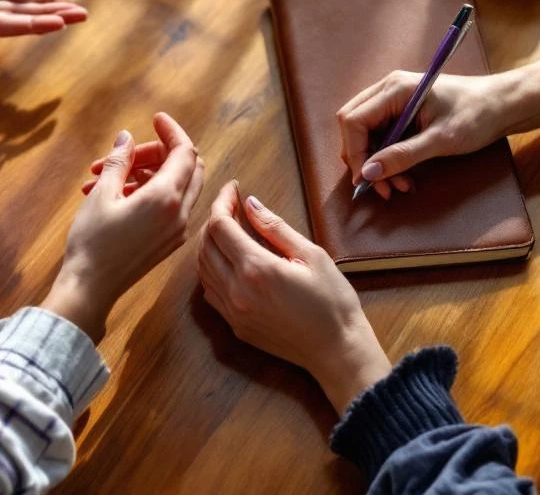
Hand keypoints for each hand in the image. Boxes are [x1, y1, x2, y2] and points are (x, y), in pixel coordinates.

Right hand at [41, 113, 205, 341]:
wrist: (90, 289)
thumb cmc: (93, 242)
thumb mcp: (102, 194)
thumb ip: (119, 161)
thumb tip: (126, 138)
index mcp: (166, 198)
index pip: (185, 152)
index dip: (172, 131)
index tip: (155, 119)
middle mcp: (180, 214)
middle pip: (188, 167)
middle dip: (159, 152)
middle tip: (127, 153)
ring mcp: (176, 230)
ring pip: (177, 187)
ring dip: (147, 173)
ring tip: (104, 175)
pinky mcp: (168, 241)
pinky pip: (169, 206)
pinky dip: (148, 192)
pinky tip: (114, 193)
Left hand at [197, 182, 390, 413]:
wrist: (337, 351)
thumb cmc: (332, 301)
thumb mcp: (310, 255)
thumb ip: (274, 227)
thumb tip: (249, 203)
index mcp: (255, 269)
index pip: (220, 225)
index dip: (223, 201)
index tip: (233, 188)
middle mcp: (236, 291)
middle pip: (205, 244)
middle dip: (214, 219)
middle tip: (232, 206)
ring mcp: (232, 312)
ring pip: (203, 268)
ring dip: (209, 244)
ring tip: (229, 228)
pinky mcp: (235, 326)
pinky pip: (210, 291)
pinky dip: (211, 269)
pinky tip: (229, 261)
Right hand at [336, 70, 510, 199]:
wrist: (504, 104)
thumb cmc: (477, 115)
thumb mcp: (440, 140)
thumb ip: (402, 156)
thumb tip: (368, 174)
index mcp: (394, 89)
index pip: (354, 120)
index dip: (355, 153)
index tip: (367, 181)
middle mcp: (387, 90)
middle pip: (353, 125)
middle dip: (362, 159)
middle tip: (382, 187)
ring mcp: (393, 99)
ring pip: (365, 134)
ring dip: (376, 163)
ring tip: (398, 185)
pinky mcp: (400, 111)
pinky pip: (381, 136)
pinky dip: (387, 158)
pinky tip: (403, 174)